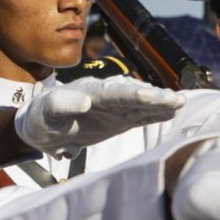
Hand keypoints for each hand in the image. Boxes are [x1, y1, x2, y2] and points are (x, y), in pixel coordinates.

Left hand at [12, 78, 185, 154]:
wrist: (39, 128)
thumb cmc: (39, 119)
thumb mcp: (43, 113)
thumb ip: (60, 104)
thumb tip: (85, 100)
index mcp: (88, 91)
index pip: (113, 92)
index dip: (132, 94)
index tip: (150, 95)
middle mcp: (104, 96)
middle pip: (132, 96)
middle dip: (154, 98)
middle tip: (176, 100)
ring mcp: (113, 108)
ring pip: (140, 105)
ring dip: (159, 104)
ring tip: (179, 103)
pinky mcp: (117, 120)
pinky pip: (138, 116)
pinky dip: (154, 114)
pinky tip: (171, 112)